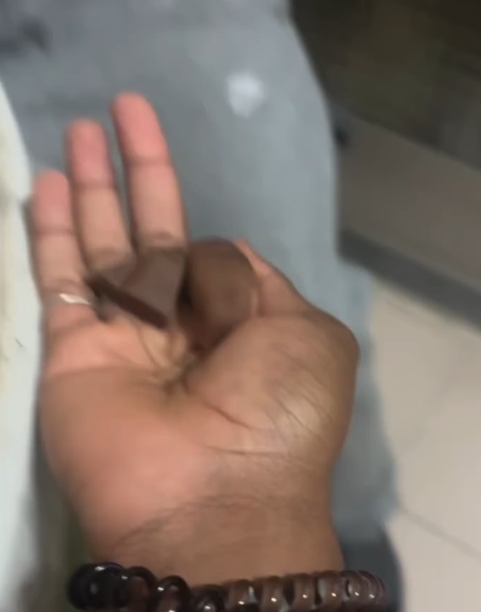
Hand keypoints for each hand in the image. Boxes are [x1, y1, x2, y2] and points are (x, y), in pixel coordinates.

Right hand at [30, 94, 357, 567]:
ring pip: (101, 249)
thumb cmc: (276, 416)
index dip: (191, 209)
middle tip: (118, 110)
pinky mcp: (73, 355)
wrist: (212, 501)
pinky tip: (43, 185)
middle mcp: (178, 328)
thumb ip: (257, 281)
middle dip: (136, 173)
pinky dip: (50, 234)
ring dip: (89, 189)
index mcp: (236, 325)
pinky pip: (60, 283)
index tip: (168, 163)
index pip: (205, 252)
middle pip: (149, 234)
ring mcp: (122, 340)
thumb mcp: (305, 335)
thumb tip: (212, 249)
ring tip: (78, 129)